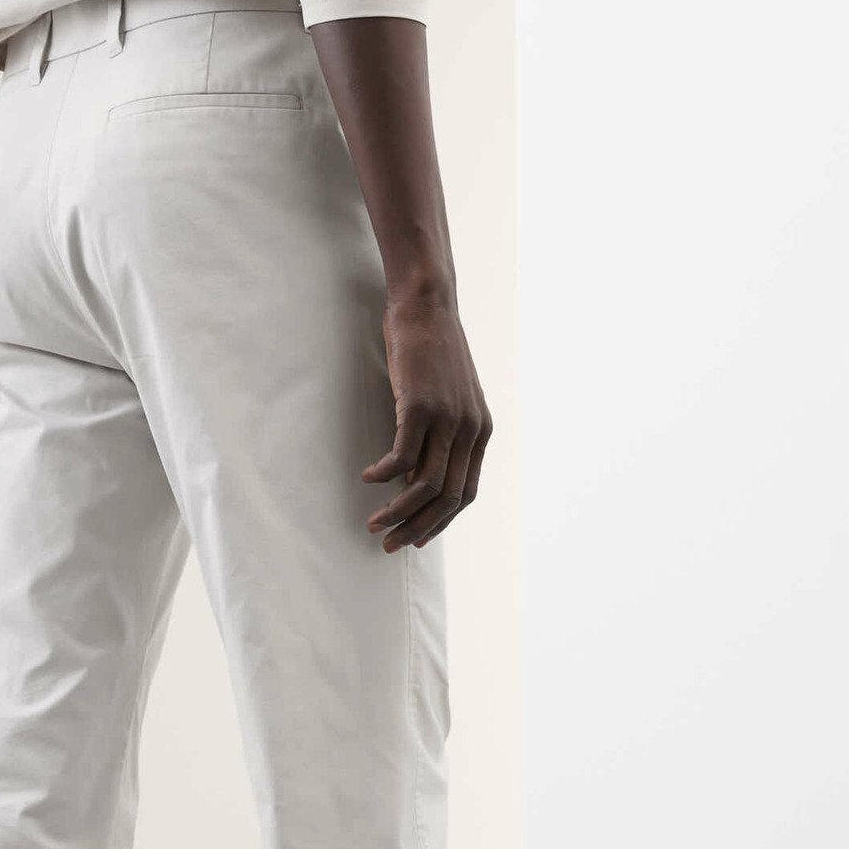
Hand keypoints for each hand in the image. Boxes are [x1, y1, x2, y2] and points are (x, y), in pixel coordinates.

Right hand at [363, 291, 492, 551]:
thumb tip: (416, 477)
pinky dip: (384, 475)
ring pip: (426, 485)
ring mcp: (448, 418)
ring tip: (374, 522)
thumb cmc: (430, 352)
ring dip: (398, 511)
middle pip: (448, 498)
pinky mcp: (421, 406)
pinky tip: (368, 478)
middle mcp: (471, 429)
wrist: (427, 306)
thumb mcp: (446, 398)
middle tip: (389, 543)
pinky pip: (402, 457)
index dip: (440, 522)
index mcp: (481, 432)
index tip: (416, 539)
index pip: (466, 494)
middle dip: (417, 528)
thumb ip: (441, 436)